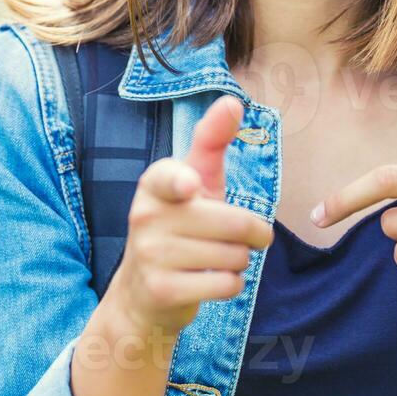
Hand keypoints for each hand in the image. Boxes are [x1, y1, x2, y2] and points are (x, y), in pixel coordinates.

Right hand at [104, 96, 273, 339]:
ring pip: (234, 256)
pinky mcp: (162, 290)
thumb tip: (232, 100)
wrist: (142, 295)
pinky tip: (210, 282)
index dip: (182, 182)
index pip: (169, 177)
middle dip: (255, 235)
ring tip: (216, 260)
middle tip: (245, 238)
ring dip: (240, 261)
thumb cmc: (179, 229)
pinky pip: (227, 285)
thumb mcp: (194, 184)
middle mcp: (145, 217)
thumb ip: (211, 143)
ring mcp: (150, 255)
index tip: (189, 186)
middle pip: (234, 224)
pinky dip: (231, 285)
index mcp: (153, 186)